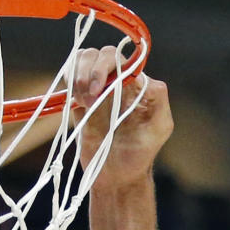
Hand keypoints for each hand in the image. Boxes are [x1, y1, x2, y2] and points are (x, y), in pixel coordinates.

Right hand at [70, 45, 172, 190]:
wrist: (115, 176)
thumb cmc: (140, 153)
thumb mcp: (160, 126)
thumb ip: (157, 97)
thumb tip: (142, 74)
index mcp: (136, 84)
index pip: (121, 58)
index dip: (108, 66)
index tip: (101, 90)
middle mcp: (116, 82)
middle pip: (100, 54)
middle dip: (91, 71)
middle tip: (91, 97)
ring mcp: (96, 89)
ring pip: (83, 59)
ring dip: (79, 75)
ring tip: (83, 101)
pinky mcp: (79, 100)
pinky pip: (70, 75)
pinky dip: (69, 79)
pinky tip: (76, 100)